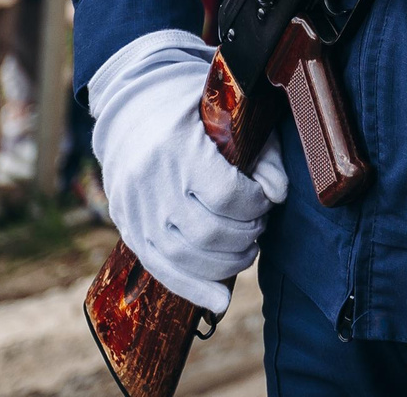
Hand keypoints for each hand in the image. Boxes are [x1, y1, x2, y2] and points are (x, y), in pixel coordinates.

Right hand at [88, 29, 286, 314]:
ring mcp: (134, 209)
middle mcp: (150, 181)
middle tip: (258, 226)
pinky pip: (160, 268)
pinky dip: (193, 288)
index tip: (265, 200)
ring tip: (245, 249)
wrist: (132, 107)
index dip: (256, 205)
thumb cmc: (193, 110)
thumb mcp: (232, 117)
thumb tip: (278, 194)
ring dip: (225, 264)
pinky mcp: (128, 227)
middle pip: (208, 233)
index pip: (226, 195)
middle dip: (244, 237)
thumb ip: (262, 154)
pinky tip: (220, 300)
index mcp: (177, 146)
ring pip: (184, 257)